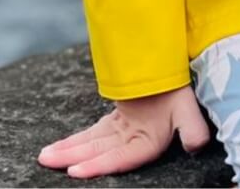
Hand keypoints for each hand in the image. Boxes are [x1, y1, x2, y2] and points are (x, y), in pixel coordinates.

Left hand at [38, 86, 210, 178]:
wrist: (174, 69)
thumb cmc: (180, 89)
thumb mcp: (188, 108)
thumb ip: (192, 128)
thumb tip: (195, 144)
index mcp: (147, 142)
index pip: (118, 158)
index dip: (97, 165)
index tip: (74, 170)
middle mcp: (132, 141)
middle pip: (97, 153)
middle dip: (70, 158)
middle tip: (45, 162)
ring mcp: (122, 131)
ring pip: (90, 144)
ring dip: (68, 151)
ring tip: (44, 157)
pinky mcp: (116, 121)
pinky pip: (92, 133)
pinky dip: (76, 140)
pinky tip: (59, 146)